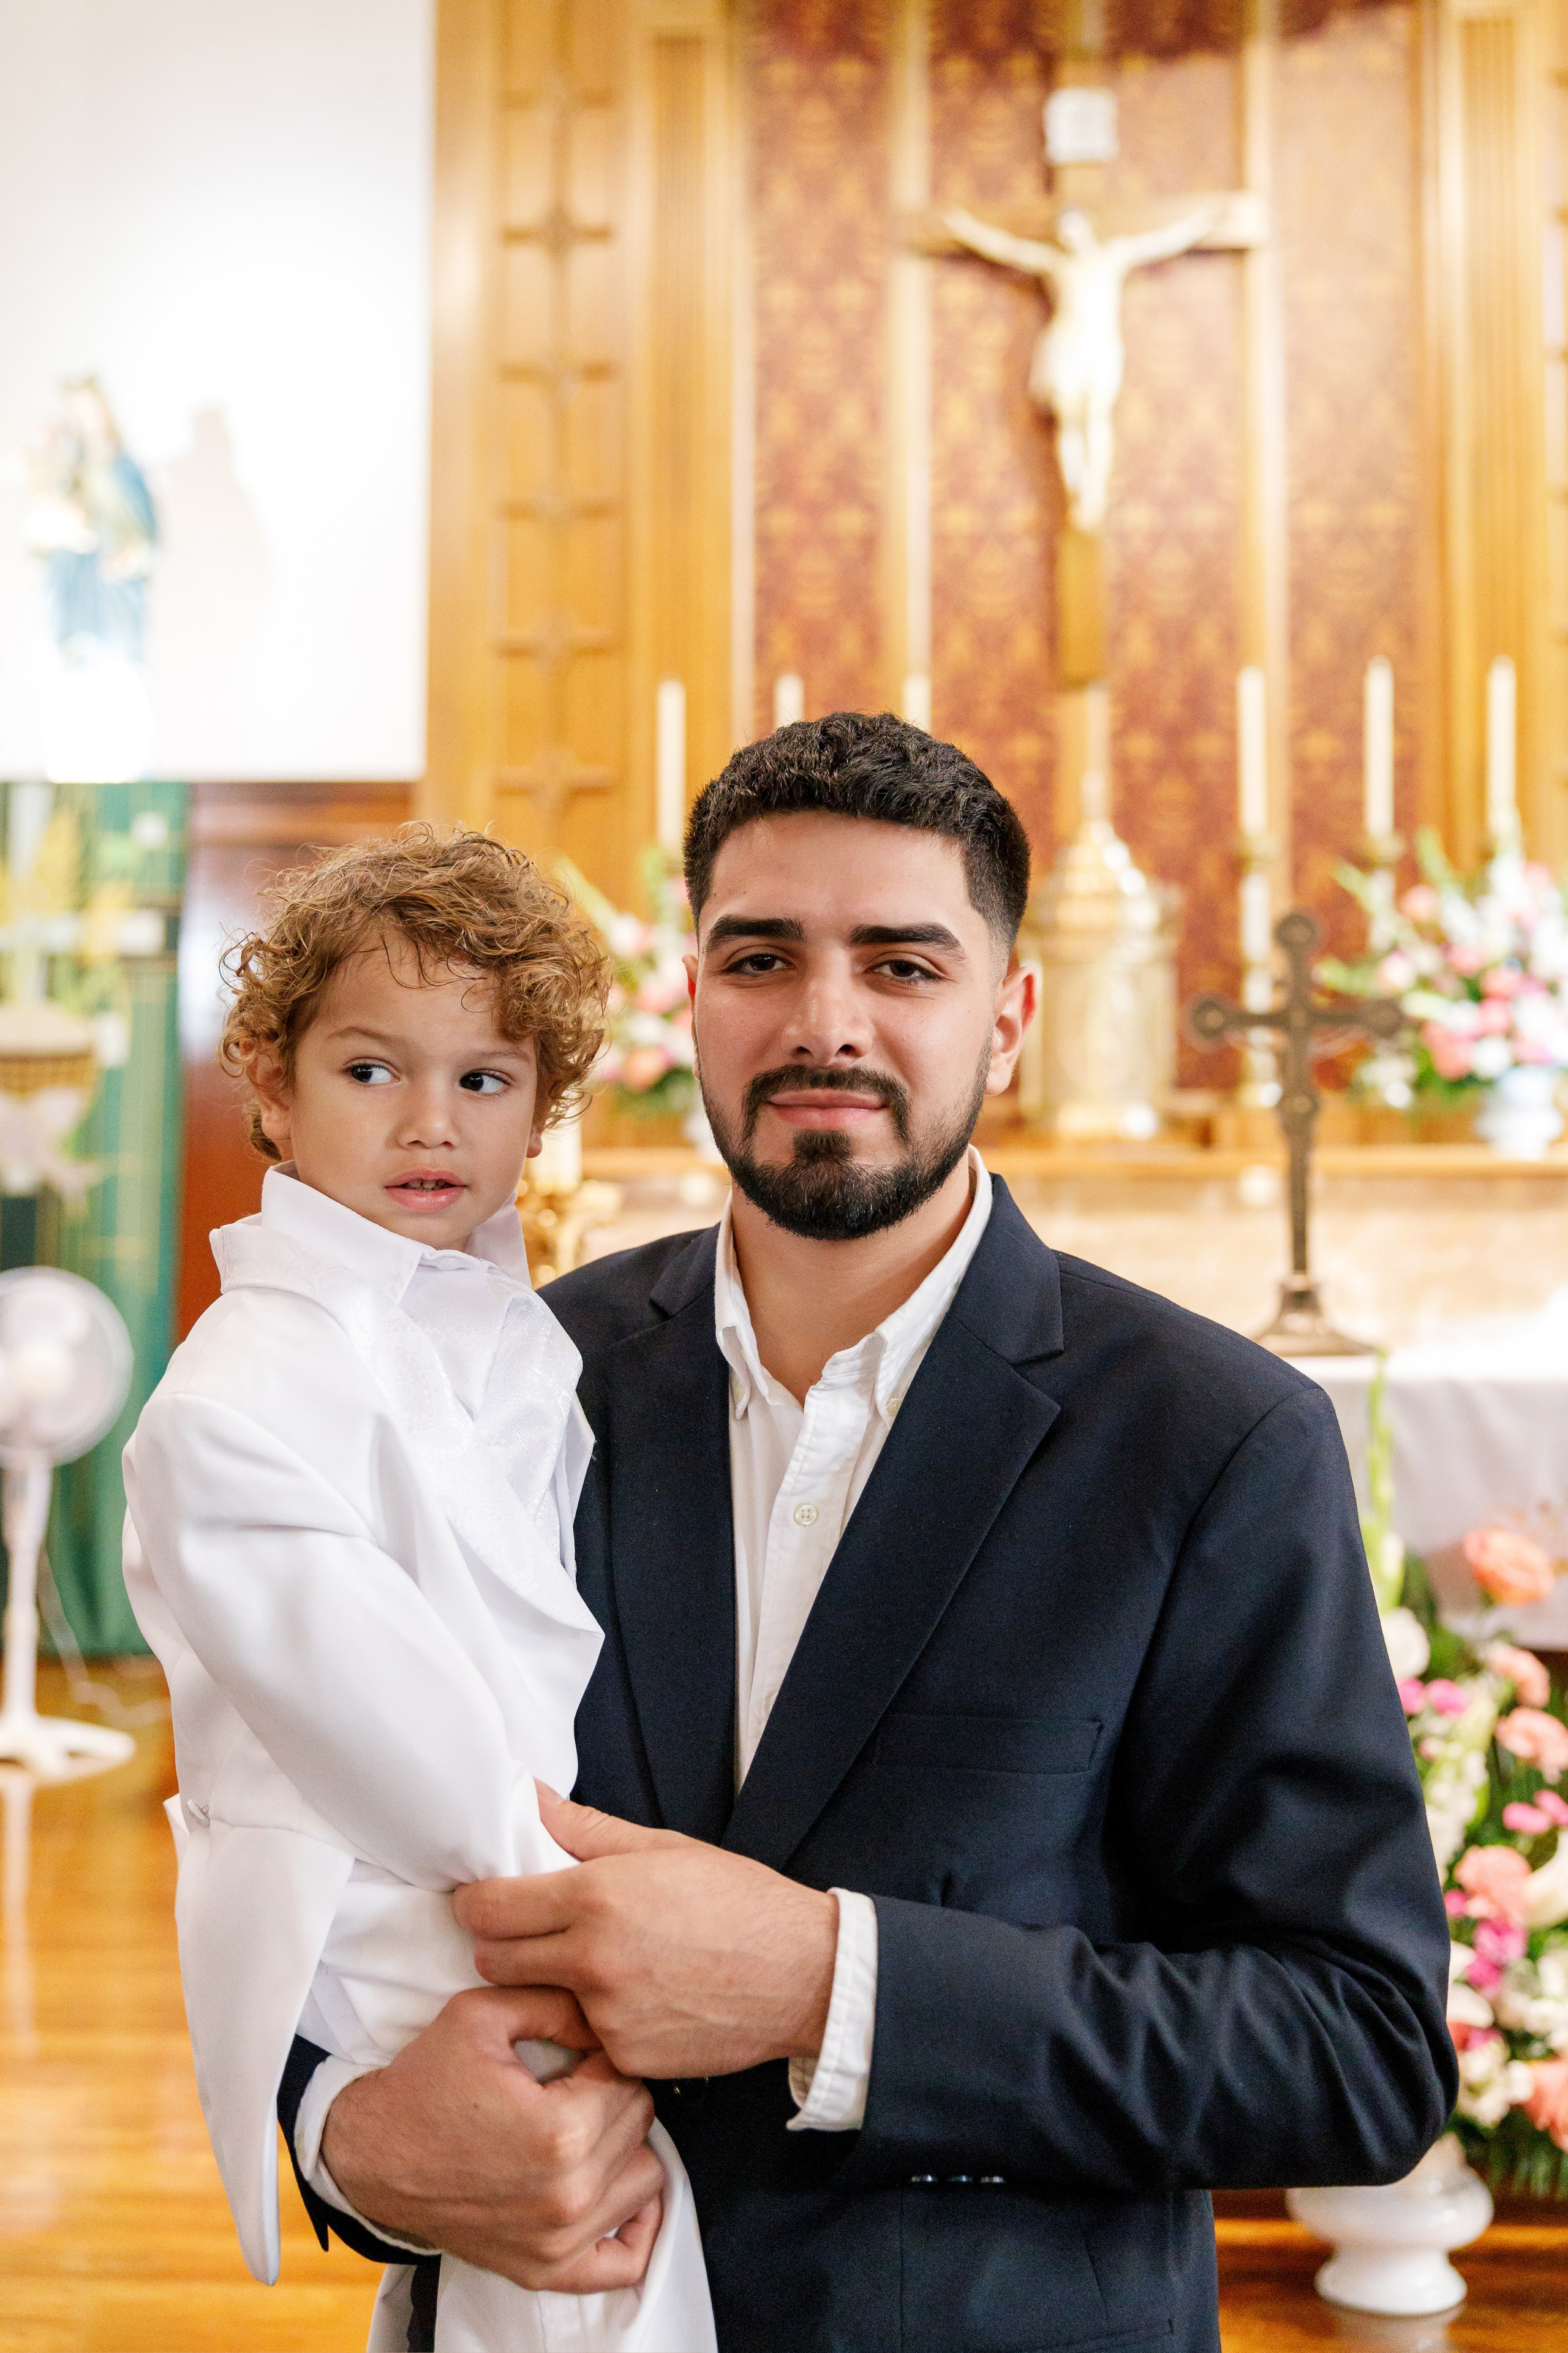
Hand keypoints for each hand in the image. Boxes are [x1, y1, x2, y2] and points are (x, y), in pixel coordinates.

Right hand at [320, 1985, 665, 2292]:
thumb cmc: (424, 2084)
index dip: (601, 2057)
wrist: (371, 2155)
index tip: (573, 2056)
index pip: (627, 2080)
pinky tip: (610, 2190)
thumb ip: (555, 2003)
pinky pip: (624, 2261)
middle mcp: (566, 2195)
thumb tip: (604, 2020)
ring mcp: (557, 2242)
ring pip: (646, 2182)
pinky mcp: (544, 2270)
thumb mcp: (481, 2014)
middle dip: (613, 2097)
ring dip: (622, 2150)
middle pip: (640, 2127)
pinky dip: (631, 2226)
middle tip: (574, 2088)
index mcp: (559, 2132)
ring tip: (583, 2130)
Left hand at [453, 1787, 838, 2079]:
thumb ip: (584, 1828)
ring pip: (537, 2001)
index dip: (475, 1902)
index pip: (488, 1907)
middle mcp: (592, 1959)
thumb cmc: (737, 1901)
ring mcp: (606, 2014)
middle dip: (498, 1945)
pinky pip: (584, 2036)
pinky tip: (635, 2000)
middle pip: (492, 1960)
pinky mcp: (625, 2054)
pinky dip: (596, 2020)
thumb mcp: (663, 1848)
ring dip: (547, 1986)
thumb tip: (529, 1798)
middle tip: (527, 1934)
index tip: (482, 1898)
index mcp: (595, 1897)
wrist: (802, 1974)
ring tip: (593, 1967)